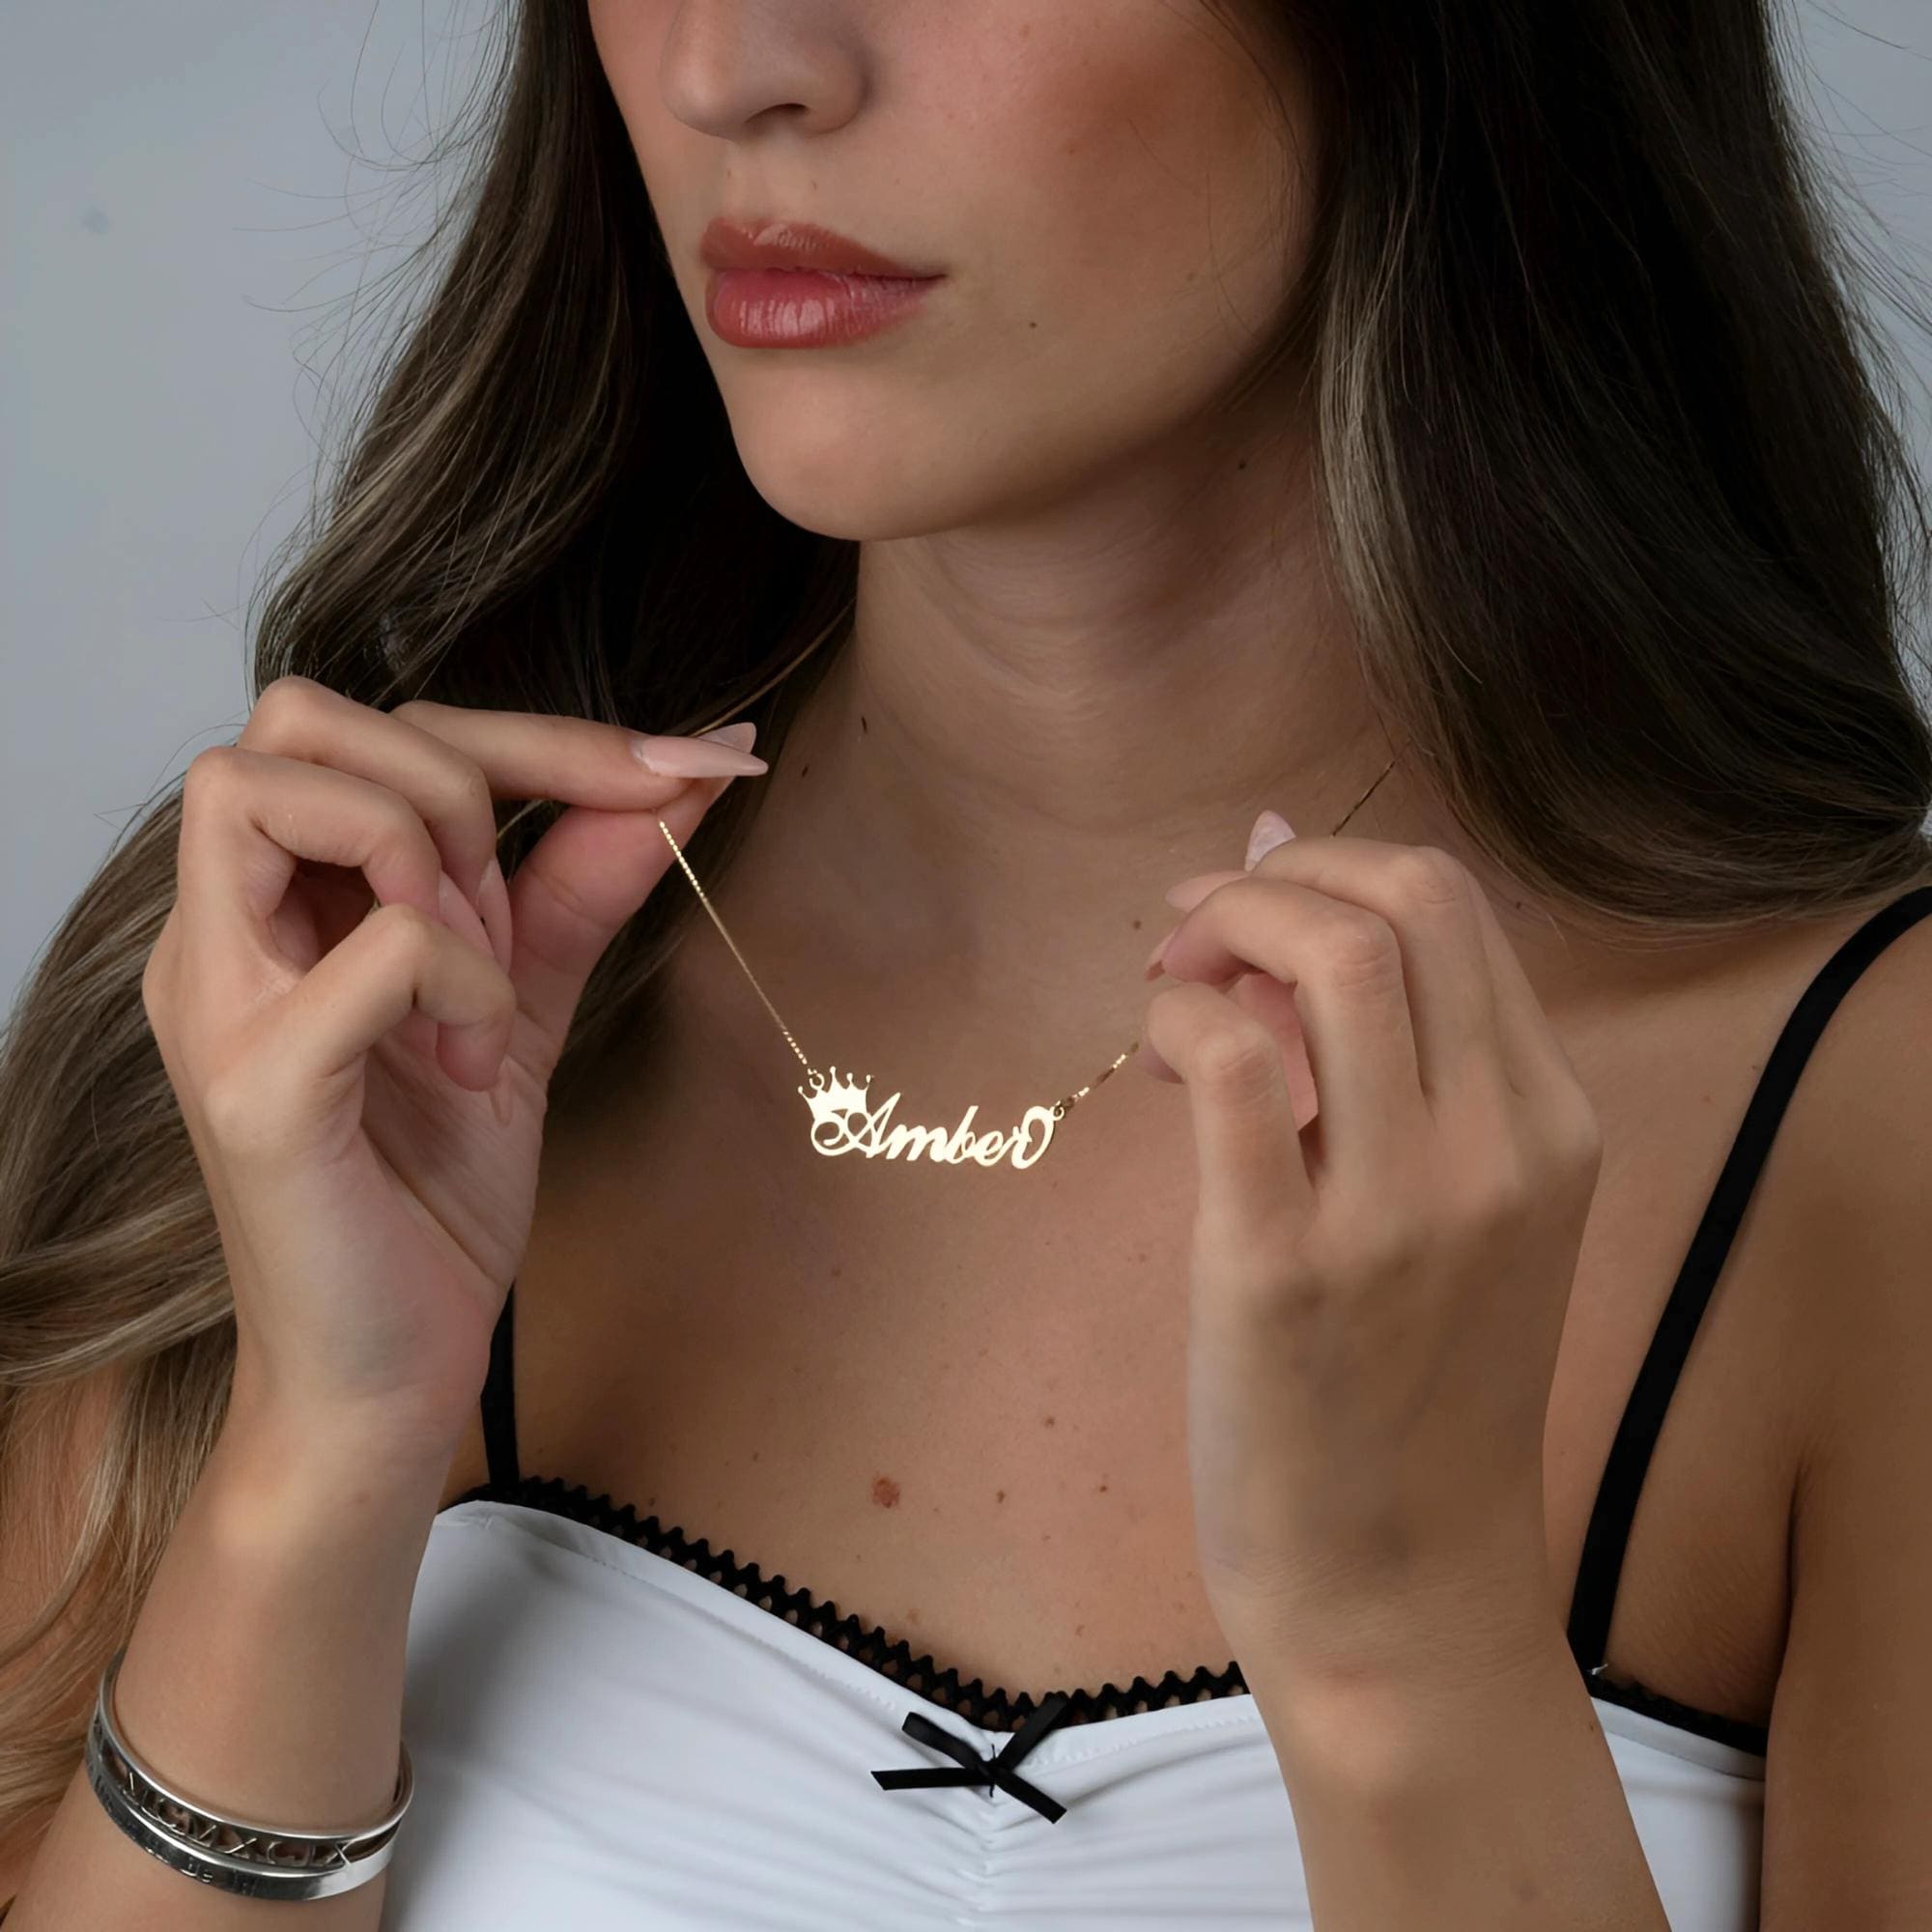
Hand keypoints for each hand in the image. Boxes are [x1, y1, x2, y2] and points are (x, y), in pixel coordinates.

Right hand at [141, 676, 765, 1454]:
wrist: (390, 1372)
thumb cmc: (429, 1198)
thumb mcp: (522, 1007)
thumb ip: (578, 884)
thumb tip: (679, 772)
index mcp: (274, 903)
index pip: (373, 727)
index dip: (541, 730)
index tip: (689, 763)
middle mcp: (220, 933)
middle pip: (297, 716)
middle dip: (456, 781)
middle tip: (511, 922)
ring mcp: (219, 1004)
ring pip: (267, 785)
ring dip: (429, 863)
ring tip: (484, 985)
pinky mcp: (253, 1087)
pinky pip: (372, 948)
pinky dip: (461, 979)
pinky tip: (478, 1064)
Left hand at [1139, 830, 1604, 1677]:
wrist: (1399, 1582)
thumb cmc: (1413, 1385)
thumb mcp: (1460, 1208)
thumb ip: (1392, 1047)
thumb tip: (1274, 849)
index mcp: (1555, 1122)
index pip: (1457, 904)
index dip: (1333, 868)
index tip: (1251, 913)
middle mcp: (1502, 1148)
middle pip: (1407, 897)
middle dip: (1279, 873)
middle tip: (1197, 930)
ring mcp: (1401, 1209)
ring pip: (1333, 955)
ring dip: (1225, 924)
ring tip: (1172, 981)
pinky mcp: (1284, 1265)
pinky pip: (1232, 1060)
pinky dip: (1178, 1013)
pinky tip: (1154, 1052)